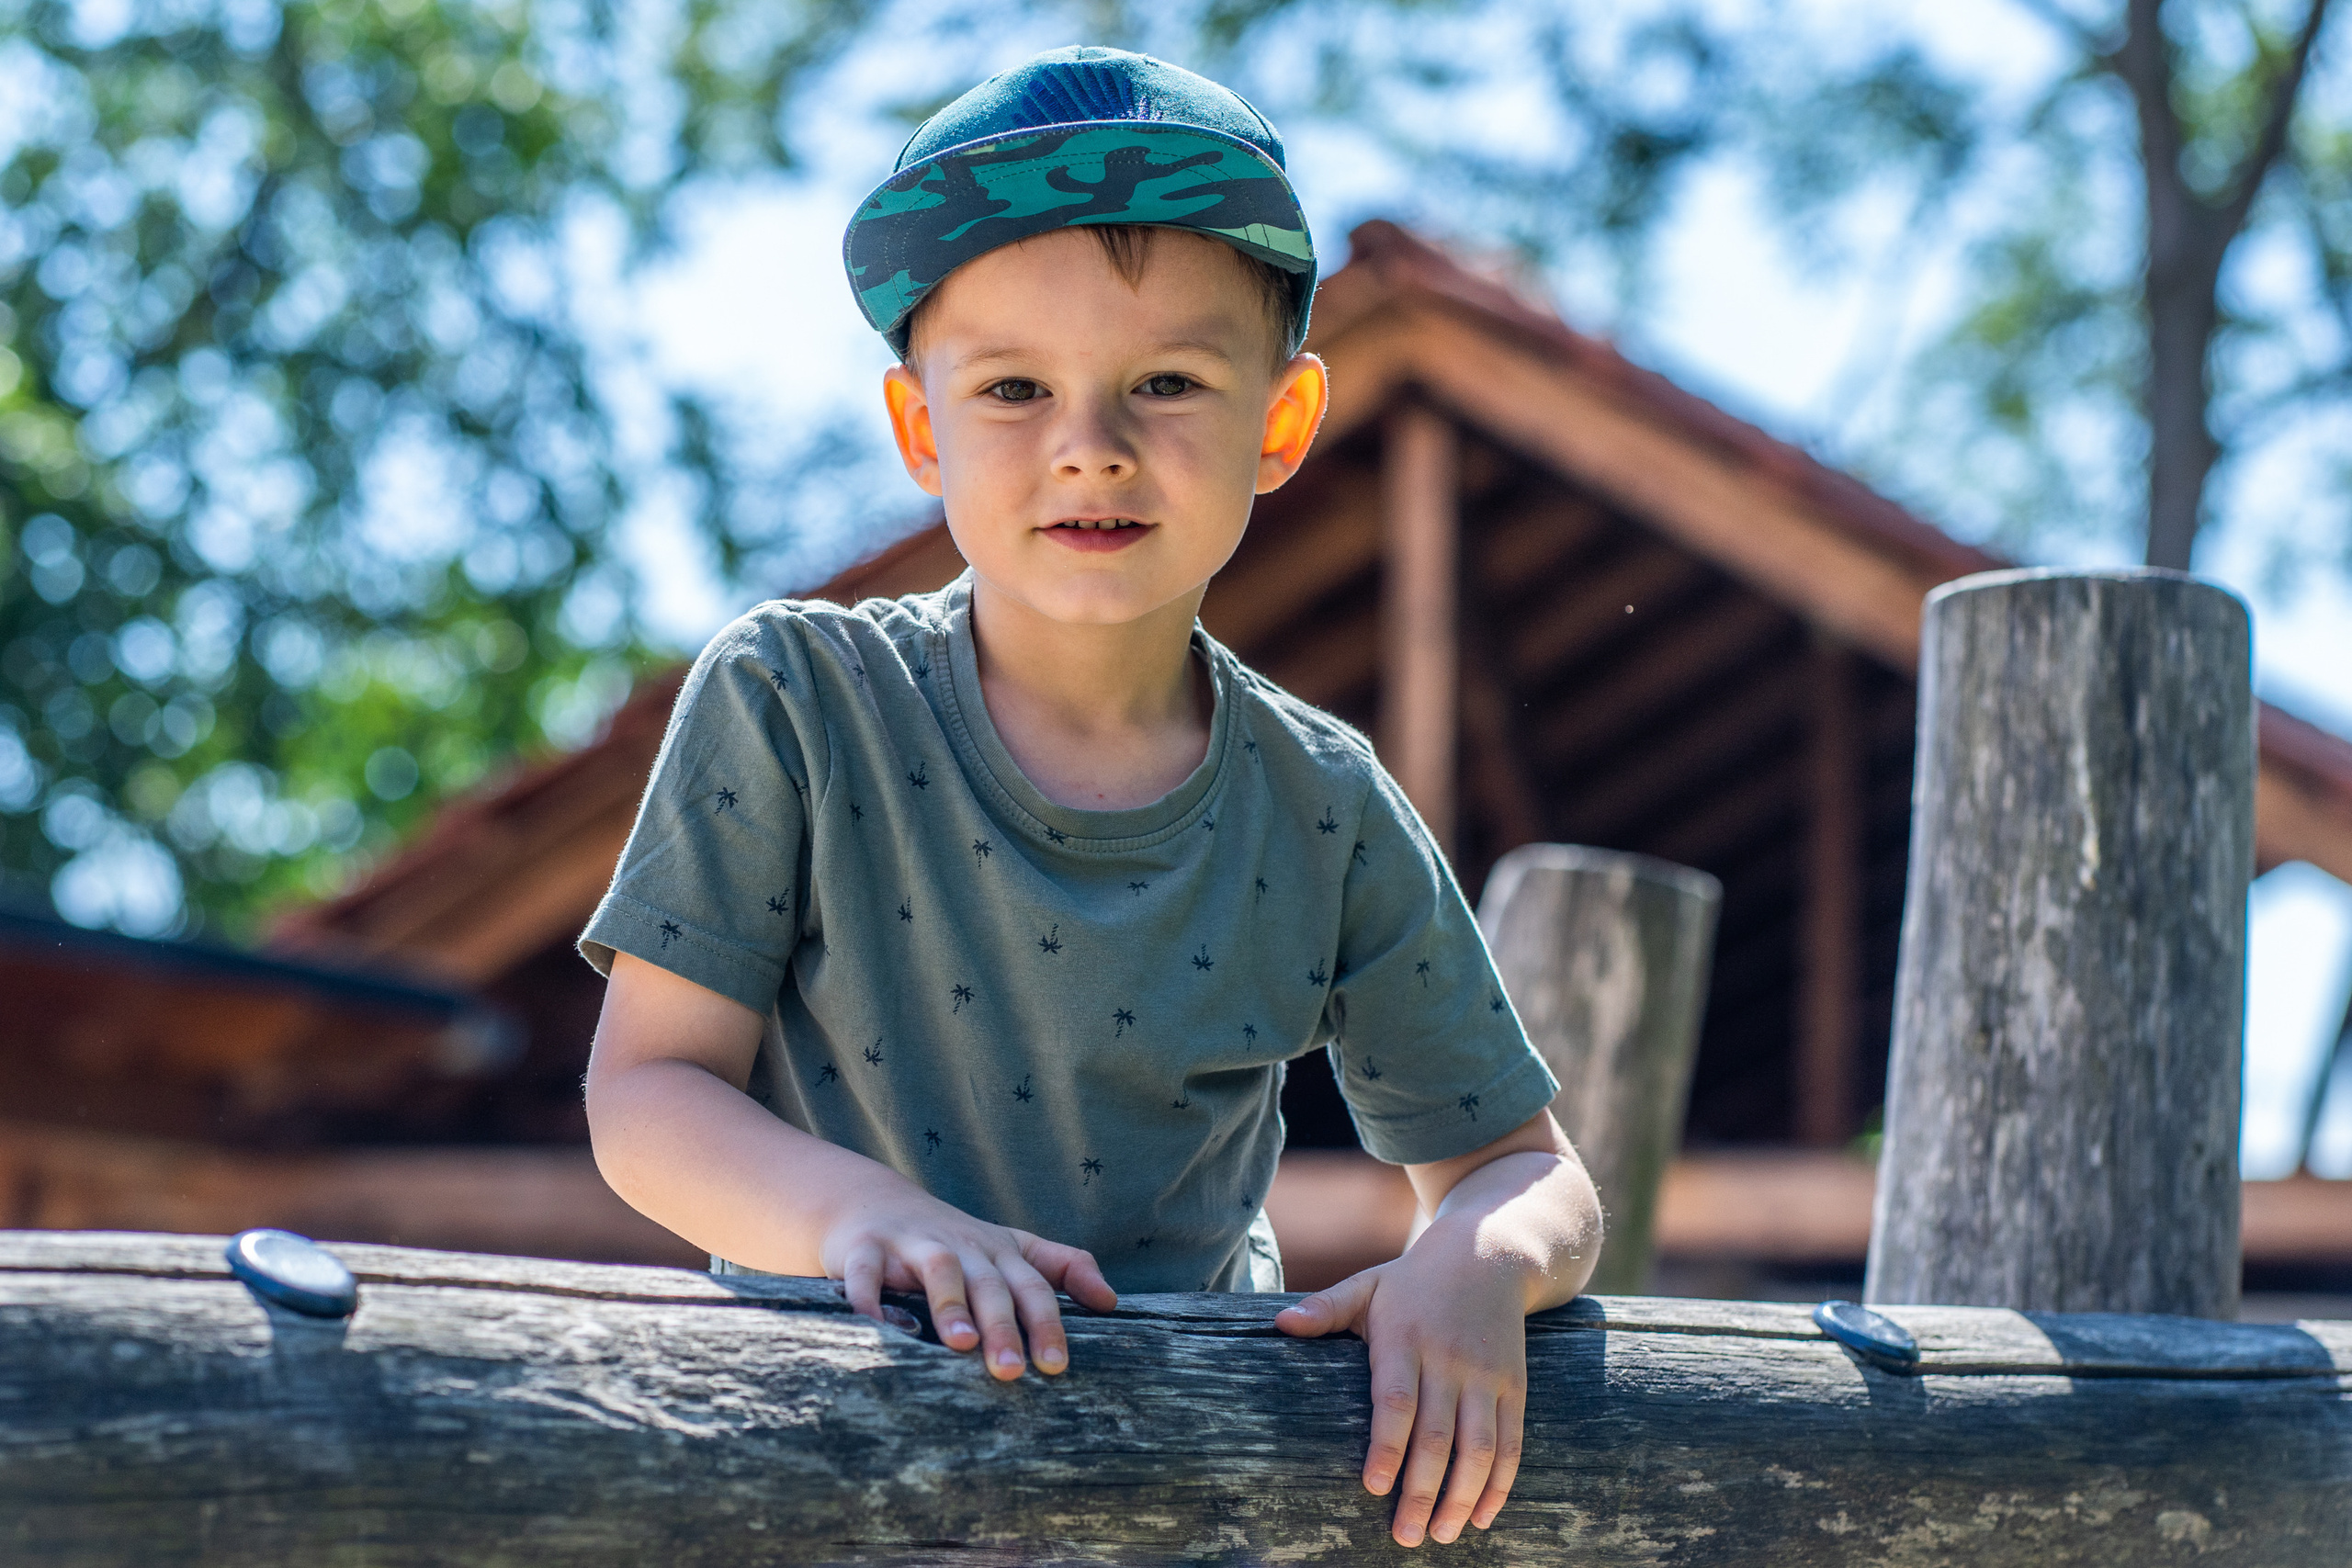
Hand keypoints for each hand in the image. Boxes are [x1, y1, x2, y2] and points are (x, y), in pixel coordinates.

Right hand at [821, 1180, 1115, 1379]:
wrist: (874, 1203)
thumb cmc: (953, 1241)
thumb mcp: (1010, 1248)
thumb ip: (1062, 1268)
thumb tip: (1112, 1302)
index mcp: (997, 1252)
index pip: (1031, 1286)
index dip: (1045, 1323)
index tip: (1056, 1365)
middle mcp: (960, 1245)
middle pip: (988, 1282)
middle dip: (1002, 1325)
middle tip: (1011, 1371)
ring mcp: (912, 1244)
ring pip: (938, 1270)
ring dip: (950, 1305)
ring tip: (961, 1344)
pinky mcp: (864, 1248)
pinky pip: (865, 1273)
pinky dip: (869, 1299)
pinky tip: (878, 1329)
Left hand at [1275, 1241, 1528, 1546]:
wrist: (1488, 1255)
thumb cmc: (1413, 1281)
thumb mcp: (1367, 1284)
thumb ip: (1325, 1308)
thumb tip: (1280, 1325)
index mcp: (1405, 1339)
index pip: (1397, 1401)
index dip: (1387, 1447)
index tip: (1374, 1487)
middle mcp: (1449, 1360)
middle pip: (1439, 1436)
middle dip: (1423, 1491)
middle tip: (1405, 1535)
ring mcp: (1486, 1375)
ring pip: (1479, 1447)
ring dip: (1464, 1497)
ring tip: (1442, 1535)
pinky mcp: (1515, 1385)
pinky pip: (1512, 1441)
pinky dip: (1500, 1483)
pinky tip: (1483, 1516)